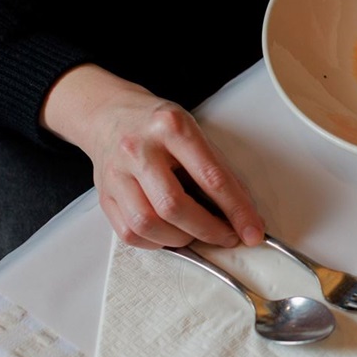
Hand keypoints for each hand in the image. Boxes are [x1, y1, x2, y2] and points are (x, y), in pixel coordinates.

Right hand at [42, 64, 263, 249]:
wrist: (109, 114)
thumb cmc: (160, 127)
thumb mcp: (195, 133)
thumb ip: (219, 170)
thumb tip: (245, 213)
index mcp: (172, 128)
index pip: (211, 178)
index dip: (236, 210)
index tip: (252, 233)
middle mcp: (140, 149)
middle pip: (174, 205)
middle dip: (208, 230)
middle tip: (227, 237)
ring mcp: (116, 172)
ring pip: (147, 223)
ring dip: (180, 239)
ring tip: (197, 235)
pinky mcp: (103, 193)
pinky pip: (128, 232)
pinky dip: (155, 242)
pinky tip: (171, 235)